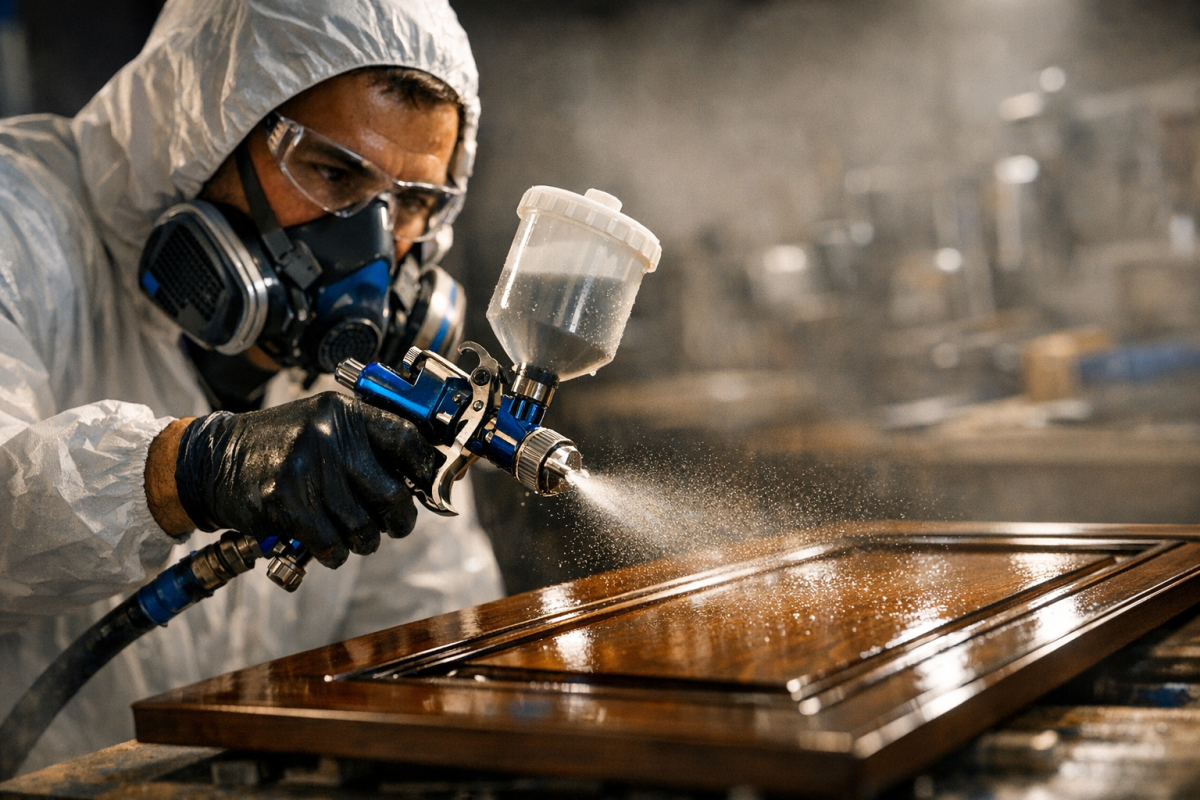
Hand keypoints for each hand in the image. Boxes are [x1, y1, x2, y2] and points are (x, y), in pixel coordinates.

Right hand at [173, 392, 435, 567]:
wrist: (212, 460)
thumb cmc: (278, 446)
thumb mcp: (321, 425)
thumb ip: (365, 443)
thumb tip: (419, 477)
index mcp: (344, 413)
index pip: (406, 438)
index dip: (427, 468)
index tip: (432, 486)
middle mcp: (329, 437)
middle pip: (392, 494)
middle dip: (400, 520)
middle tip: (395, 525)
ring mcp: (306, 471)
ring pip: (363, 528)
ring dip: (363, 541)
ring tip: (353, 535)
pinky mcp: (286, 504)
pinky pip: (332, 545)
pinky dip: (335, 554)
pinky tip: (327, 545)